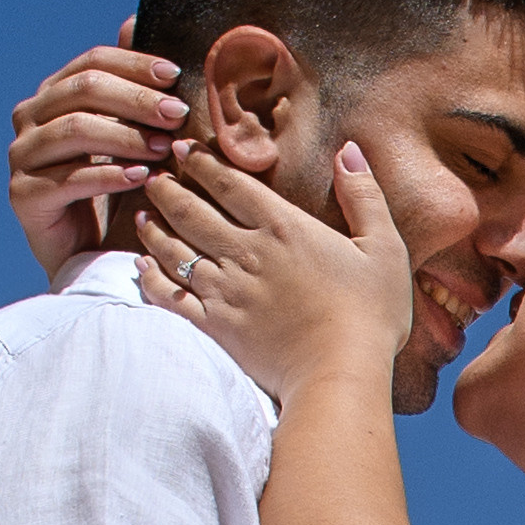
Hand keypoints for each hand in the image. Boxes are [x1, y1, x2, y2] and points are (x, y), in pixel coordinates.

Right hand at [8, 20, 192, 275]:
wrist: (90, 252)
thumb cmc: (116, 187)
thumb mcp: (129, 132)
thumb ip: (129, 83)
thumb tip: (135, 20)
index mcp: (53, 95)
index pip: (90, 62)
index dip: (133, 64)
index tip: (175, 74)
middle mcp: (29, 119)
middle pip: (83, 91)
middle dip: (136, 99)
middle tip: (177, 113)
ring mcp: (21, 157)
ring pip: (76, 130)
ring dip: (126, 136)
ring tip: (165, 147)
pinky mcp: (23, 196)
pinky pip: (69, 178)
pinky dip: (109, 175)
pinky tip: (142, 177)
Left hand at [135, 139, 415, 401]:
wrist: (340, 374)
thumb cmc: (370, 314)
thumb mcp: (384, 247)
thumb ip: (365, 195)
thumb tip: (351, 149)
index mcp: (282, 227)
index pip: (229, 183)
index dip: (201, 163)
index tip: (184, 150)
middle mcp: (245, 253)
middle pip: (191, 211)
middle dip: (167, 190)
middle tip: (153, 177)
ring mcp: (225, 291)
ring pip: (174, 250)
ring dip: (153, 229)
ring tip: (142, 215)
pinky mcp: (215, 326)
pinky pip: (169, 296)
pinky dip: (150, 278)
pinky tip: (140, 267)